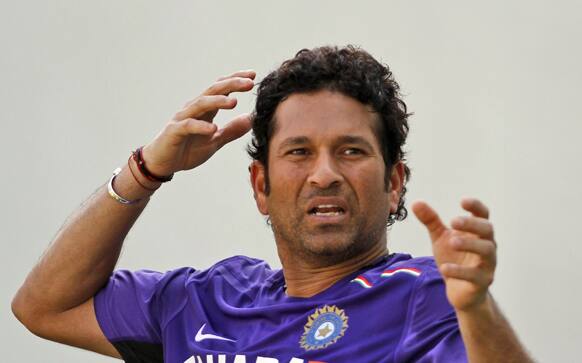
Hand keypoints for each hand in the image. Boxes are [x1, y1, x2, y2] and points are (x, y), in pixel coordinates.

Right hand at [141, 70, 255, 175]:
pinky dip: (201, 126)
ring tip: (234, 102)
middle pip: (213, 90)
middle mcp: (194, 109)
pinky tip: (213, 129)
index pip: (221, 89)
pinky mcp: (174, 132)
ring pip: (201, 104)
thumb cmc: (187, 149)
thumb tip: (251, 119)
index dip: (236, 81)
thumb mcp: (214, 141)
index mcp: (205, 109)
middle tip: (249, 83)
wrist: (162, 163)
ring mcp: (183, 118)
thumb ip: (231, 131)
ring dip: (218, 101)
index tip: (253, 77)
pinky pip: (188, 126)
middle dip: (231, 84)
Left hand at [412, 198, 496, 311]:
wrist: (460, 292)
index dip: (476, 206)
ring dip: (469, 244)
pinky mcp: (482, 282)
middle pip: (487, 230)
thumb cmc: (454, 259)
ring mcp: (487, 264)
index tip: (462, 201)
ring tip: (452, 242)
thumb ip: (431, 221)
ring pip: (487, 250)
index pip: (483, 215)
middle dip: (472, 224)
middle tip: (453, 221)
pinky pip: (475, 275)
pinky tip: (445, 268)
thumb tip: (415, 202)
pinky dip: (460, 271)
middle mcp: (487, 246)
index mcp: (478, 233)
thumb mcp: (440, 239)